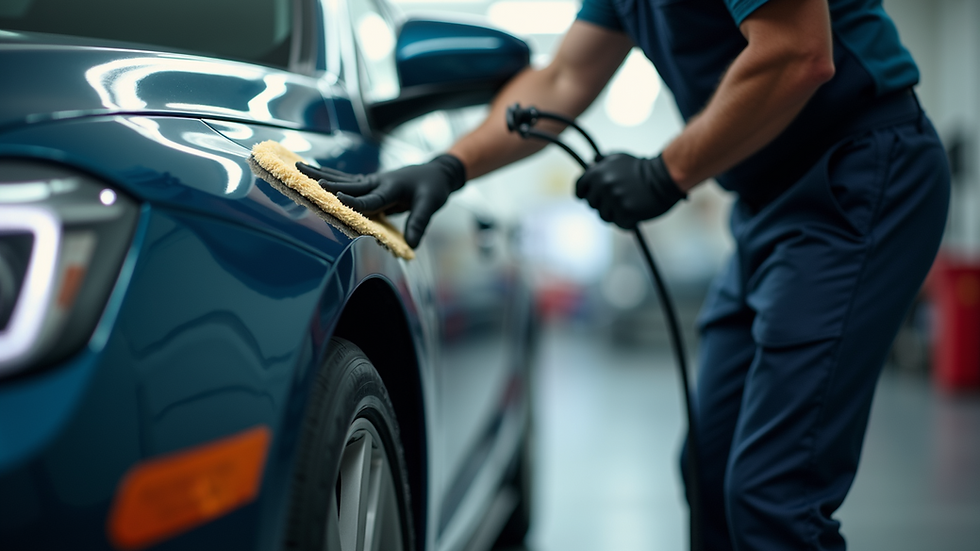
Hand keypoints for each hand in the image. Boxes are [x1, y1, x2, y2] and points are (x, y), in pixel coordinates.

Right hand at [297, 154, 465, 247]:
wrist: (436, 172)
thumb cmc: (433, 188)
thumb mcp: (430, 204)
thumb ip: (420, 223)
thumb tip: (412, 245)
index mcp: (392, 187)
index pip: (371, 198)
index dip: (355, 201)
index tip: (337, 200)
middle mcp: (378, 181)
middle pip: (350, 183)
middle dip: (328, 182)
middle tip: (306, 178)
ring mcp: (372, 180)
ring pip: (343, 178)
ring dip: (321, 173)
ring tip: (298, 166)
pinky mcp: (369, 182)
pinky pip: (346, 179)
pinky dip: (329, 176)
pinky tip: (313, 173)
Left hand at [575, 153, 685, 228]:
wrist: (664, 177)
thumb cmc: (642, 168)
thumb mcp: (618, 158)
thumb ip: (601, 162)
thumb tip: (590, 163)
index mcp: (597, 173)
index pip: (579, 189)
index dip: (584, 194)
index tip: (590, 197)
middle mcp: (603, 186)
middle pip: (592, 204)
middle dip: (603, 203)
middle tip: (618, 198)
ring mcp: (614, 200)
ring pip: (604, 216)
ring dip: (615, 213)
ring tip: (628, 203)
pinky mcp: (625, 213)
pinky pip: (619, 224)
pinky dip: (627, 221)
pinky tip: (635, 211)